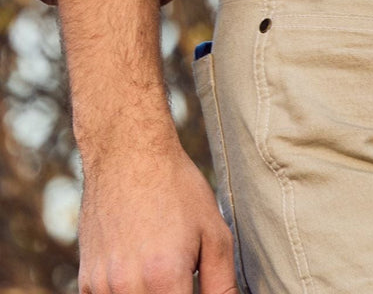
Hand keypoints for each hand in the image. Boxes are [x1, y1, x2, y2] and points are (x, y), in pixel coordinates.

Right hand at [77, 131, 236, 293]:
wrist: (129, 157)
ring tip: (164, 271)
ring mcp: (102, 288)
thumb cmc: (177, 190)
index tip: (192, 290)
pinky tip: (143, 274)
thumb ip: (221, 283)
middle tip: (183, 278)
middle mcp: (128, 288)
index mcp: (165, 278)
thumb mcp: (214, 232)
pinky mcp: (86, 283)